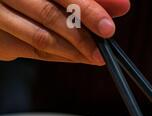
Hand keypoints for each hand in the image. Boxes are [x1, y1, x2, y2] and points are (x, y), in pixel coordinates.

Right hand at [0, 0, 129, 63]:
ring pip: (41, 38)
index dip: (88, 10)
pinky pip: (33, 51)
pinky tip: (77, 56)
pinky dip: (60, 56)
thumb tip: (122, 6)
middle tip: (104, 51)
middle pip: (49, 15)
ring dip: (73, 52)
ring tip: (96, 57)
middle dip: (82, 36)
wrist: (1, 5)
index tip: (108, 27)